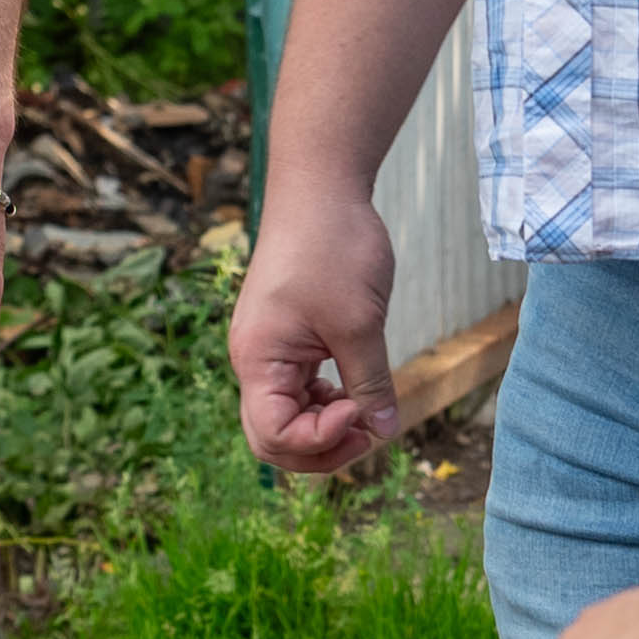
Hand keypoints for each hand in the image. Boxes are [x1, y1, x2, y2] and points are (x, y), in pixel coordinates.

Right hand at [232, 208, 403, 477]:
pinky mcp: (287, 339)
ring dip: (324, 430)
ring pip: (286, 418)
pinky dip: (324, 404)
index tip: (358, 409)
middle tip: (366, 432)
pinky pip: (297, 392)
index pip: (273, 436)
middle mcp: (255, 361)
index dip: (319, 440)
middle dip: (319, 449)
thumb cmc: (333, 248)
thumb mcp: (360, 323)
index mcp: (258, 359)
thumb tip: (384, 432)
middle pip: (271, 438)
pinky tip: (354, 393)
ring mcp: (269, 351)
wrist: (320, 189)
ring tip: (366, 413)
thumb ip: (370, 383)